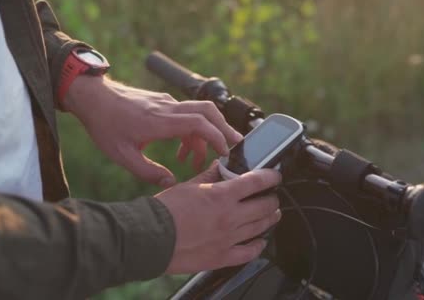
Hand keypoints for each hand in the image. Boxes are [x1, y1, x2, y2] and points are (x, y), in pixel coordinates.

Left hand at [63, 76, 242, 186]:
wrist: (93, 97)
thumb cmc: (105, 125)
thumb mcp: (122, 155)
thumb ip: (148, 172)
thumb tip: (170, 183)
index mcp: (160, 121)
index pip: (199, 123)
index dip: (216, 137)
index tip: (225, 153)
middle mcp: (168, 108)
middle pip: (208, 111)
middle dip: (224, 130)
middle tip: (233, 148)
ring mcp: (167, 103)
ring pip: (199, 113)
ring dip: (206, 135)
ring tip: (198, 161)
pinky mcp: (163, 103)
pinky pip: (186, 115)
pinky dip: (192, 132)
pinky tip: (182, 151)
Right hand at [155, 161, 281, 273]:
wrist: (149, 238)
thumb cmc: (164, 211)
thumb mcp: (188, 186)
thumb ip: (209, 175)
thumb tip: (221, 166)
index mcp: (222, 195)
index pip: (257, 181)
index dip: (271, 177)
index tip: (275, 176)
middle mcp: (230, 217)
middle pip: (265, 206)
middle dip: (272, 198)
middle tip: (271, 196)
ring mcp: (228, 239)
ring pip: (261, 227)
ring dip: (270, 218)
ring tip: (272, 214)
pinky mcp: (222, 257)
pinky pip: (249, 253)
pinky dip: (258, 246)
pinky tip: (260, 241)